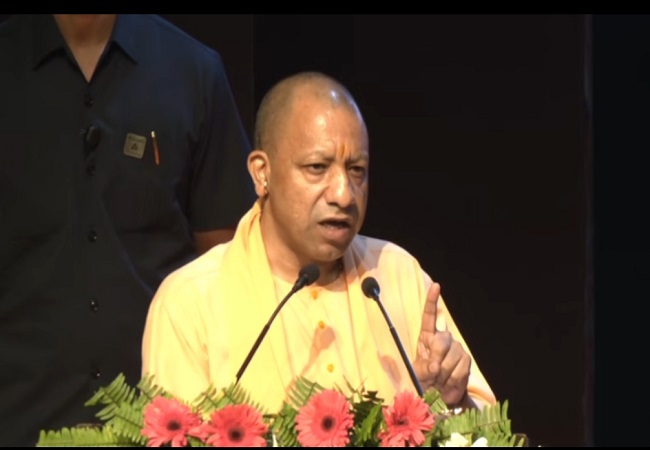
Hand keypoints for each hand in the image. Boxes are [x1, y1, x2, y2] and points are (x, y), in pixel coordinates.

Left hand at [413, 282, 470, 405]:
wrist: (438, 395)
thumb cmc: (423, 380)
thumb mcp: (416, 373)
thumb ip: (422, 368)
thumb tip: (434, 367)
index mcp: (427, 337)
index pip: (429, 315)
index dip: (432, 301)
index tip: (435, 286)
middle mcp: (443, 339)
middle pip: (442, 340)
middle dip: (436, 358)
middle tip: (432, 374)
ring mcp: (456, 348)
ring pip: (452, 357)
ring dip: (444, 375)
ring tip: (438, 382)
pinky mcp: (466, 360)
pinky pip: (460, 370)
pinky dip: (453, 381)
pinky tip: (448, 385)